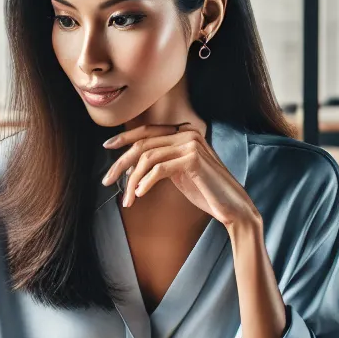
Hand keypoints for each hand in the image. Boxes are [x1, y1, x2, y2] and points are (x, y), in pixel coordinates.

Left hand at [101, 122, 259, 228]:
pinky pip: (159, 169)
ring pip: (148, 158)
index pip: (147, 130)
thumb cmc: (206, 191)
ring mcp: (191, 144)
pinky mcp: (192, 159)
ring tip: (127, 199)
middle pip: (143, 143)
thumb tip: (131, 165)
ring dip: (132, 181)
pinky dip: (145, 183)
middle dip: (121, 163)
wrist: (232, 206)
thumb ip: (162, 161)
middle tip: (106, 180)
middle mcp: (188, 132)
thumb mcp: (179, 172)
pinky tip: (140, 195)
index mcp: (185, 131)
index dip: (125, 138)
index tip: (107, 147)